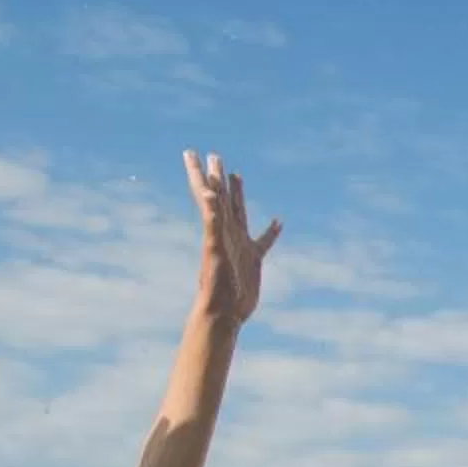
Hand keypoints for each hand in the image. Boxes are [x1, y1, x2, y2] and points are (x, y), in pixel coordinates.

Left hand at [182, 150, 281, 324]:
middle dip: (215, 176)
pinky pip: (263, 240)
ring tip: (236, 175)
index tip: (189, 153)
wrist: (224, 313)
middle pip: (221, 197)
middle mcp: (226, 232)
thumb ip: (212, 223)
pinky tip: (278, 223)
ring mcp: (240, 245)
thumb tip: (209, 196)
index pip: (206, 194)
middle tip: (212, 155)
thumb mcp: (214, 251)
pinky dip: (270, 231)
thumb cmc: (217, 285)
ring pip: (239, 212)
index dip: (198, 173)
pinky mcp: (253, 259)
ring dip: (237, 194)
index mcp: (215, 227)